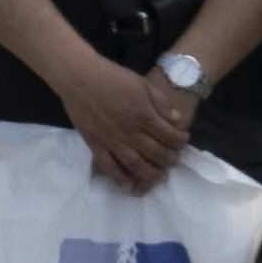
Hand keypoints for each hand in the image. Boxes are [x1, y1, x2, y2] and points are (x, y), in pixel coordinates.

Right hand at [71, 64, 198, 192]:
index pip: (170, 136)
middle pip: (156, 153)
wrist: (79, 77)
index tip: (183, 141)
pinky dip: (119, 178)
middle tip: (174, 159)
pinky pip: (109, 166)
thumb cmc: (112, 77)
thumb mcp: (142, 84)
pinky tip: (129, 185)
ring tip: (159, 176)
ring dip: (151, 174)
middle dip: (170, 159)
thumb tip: (177, 120)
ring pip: (136, 165)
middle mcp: (130, 132)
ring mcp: (112, 141)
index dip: (180, 141)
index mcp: (144, 115)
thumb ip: (161, 103)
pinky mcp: (95, 144)